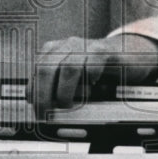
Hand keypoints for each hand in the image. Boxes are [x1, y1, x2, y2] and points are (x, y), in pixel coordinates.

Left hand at [29, 33, 157, 114]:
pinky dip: (90, 79)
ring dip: (66, 91)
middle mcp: (66, 46)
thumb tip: (38, 104)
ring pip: (68, 68)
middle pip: (46, 68)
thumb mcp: (71, 78)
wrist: (123, 54)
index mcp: (54, 51)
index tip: (36, 110)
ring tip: (68, 103)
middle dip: (44, 95)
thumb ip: (54, 86)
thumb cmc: (94, 68)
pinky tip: (92, 85)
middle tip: (47, 112)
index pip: (36, 71)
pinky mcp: (103, 50)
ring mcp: (84, 46)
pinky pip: (92, 65)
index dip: (34, 92)